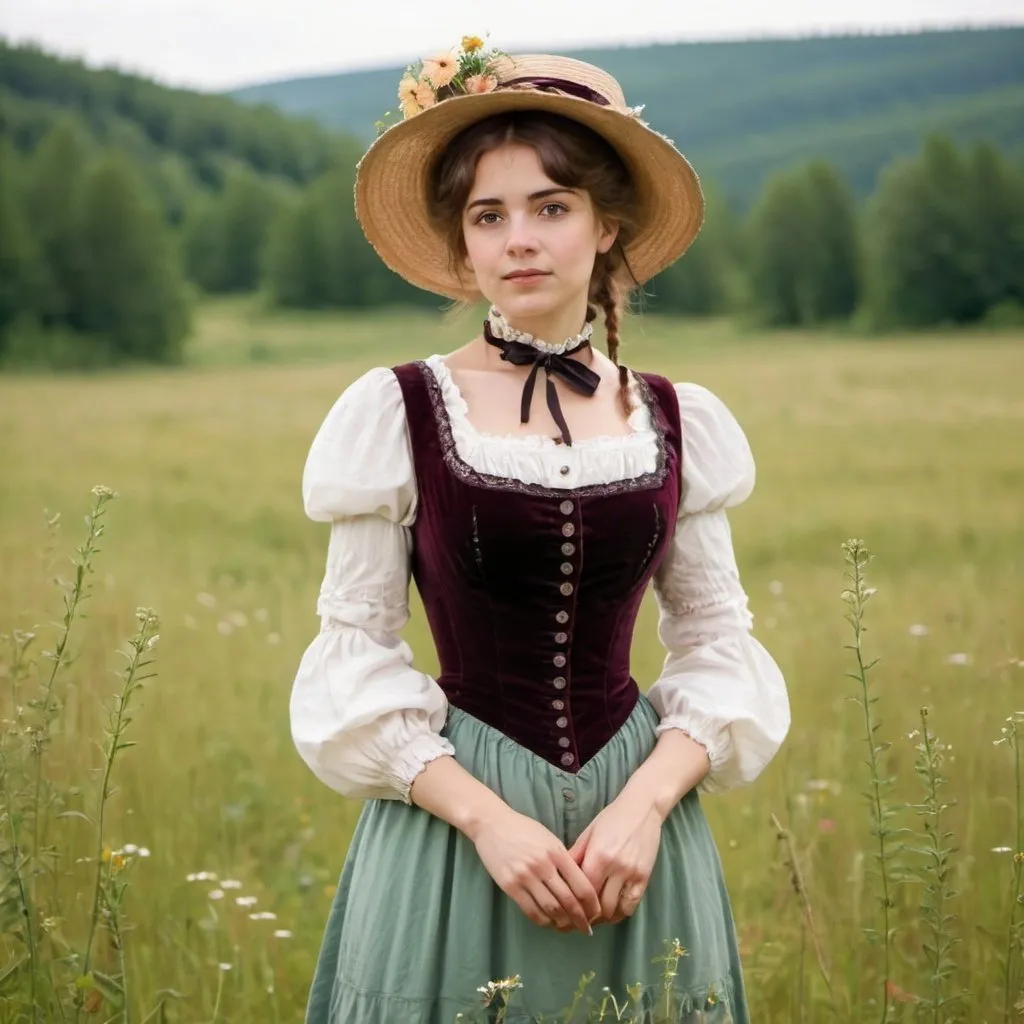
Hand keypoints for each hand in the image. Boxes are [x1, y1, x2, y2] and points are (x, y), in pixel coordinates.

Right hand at [471, 808, 600, 933]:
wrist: (492, 825)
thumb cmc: (524, 830)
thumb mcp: (549, 839)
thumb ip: (564, 860)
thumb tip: (580, 886)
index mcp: (556, 852)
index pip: (581, 885)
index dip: (592, 904)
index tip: (596, 913)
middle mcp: (542, 865)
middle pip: (568, 901)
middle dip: (581, 919)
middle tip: (586, 929)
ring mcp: (525, 876)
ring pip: (551, 909)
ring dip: (562, 923)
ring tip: (568, 927)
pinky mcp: (510, 886)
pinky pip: (531, 911)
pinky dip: (543, 921)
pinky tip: (549, 923)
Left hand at [568, 798, 662, 924]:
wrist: (642, 809)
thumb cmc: (611, 818)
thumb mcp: (588, 834)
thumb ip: (574, 856)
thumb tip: (557, 876)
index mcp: (597, 856)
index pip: (582, 893)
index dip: (574, 906)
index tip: (567, 913)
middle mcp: (615, 868)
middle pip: (599, 907)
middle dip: (587, 917)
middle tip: (579, 921)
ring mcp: (632, 874)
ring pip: (615, 910)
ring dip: (603, 918)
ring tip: (594, 918)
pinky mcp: (644, 878)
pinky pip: (631, 905)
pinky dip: (620, 912)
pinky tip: (612, 911)